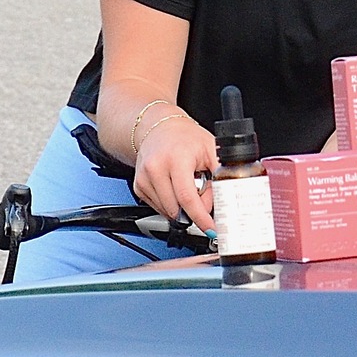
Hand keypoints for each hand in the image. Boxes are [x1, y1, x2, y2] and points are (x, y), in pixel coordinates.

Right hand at [132, 111, 217, 234]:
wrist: (161, 128)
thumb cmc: (187, 138)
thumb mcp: (211, 150)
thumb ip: (218, 176)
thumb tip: (217, 204)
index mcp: (176, 159)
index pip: (187, 197)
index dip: (200, 217)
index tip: (210, 229)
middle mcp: (156, 168)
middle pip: (176, 207)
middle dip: (193, 209)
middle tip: (200, 191)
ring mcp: (144, 178)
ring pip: (167, 211)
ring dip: (181, 206)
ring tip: (186, 183)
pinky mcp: (138, 186)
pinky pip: (158, 207)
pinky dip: (170, 204)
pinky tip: (174, 186)